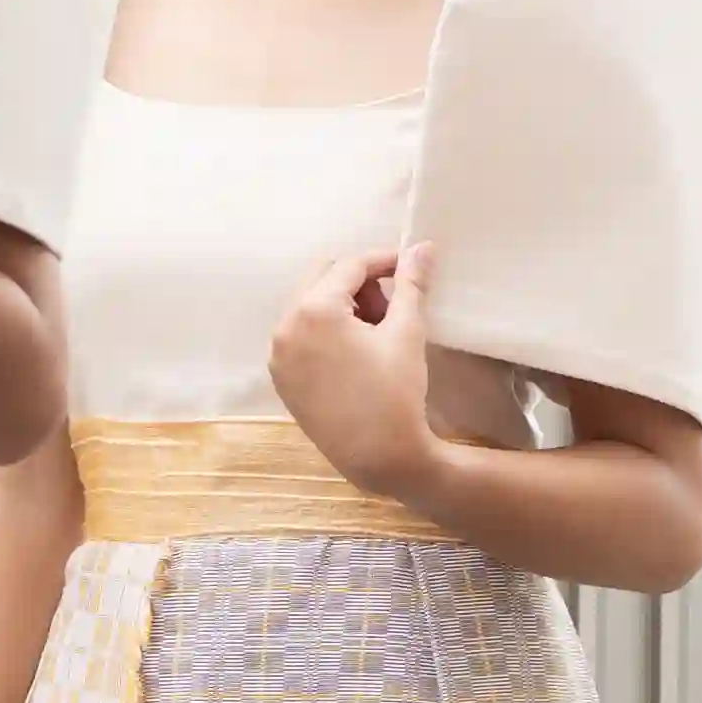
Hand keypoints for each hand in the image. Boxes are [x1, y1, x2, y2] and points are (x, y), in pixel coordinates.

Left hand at [255, 242, 432, 488]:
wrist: (379, 456)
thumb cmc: (396, 392)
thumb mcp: (407, 332)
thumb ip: (411, 284)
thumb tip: (423, 246)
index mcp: (313, 310)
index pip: (349, 266)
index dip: (383, 260)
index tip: (410, 266)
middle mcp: (285, 327)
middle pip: (322, 279)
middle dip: (358, 283)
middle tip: (391, 306)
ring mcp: (278, 355)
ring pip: (309, 307)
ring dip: (341, 306)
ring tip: (377, 331)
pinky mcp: (281, 378)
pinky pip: (300, 337)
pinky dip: (325, 332)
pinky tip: (356, 352)